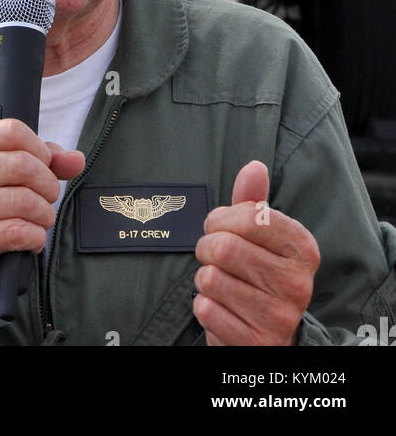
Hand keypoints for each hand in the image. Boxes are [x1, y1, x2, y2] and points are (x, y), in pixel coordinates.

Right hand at [0, 119, 84, 344]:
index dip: (40, 150)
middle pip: (22, 165)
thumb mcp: (3, 176)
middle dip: (47, 185)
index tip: (44, 166)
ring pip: (24, 201)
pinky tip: (30, 239)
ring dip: (44, 215)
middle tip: (47, 199)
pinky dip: (35, 237)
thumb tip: (76, 160)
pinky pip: (18, 232)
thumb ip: (43, 161)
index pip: (12, 131)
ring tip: (39, 221)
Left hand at [193, 160, 319, 345]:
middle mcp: (297, 283)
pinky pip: (206, 309)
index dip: (221, 218)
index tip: (219, 226)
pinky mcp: (256, 342)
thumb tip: (254, 166)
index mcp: (303, 248)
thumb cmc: (260, 273)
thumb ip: (254, 202)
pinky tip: (223, 309)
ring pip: (211, 278)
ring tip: (222, 284)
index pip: (250, 216)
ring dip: (205, 278)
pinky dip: (204, 306)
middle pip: (225, 246)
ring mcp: (280, 316)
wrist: (271, 334)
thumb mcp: (262, 237)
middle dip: (207, 248)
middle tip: (213, 255)